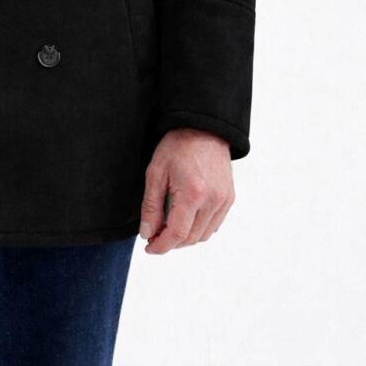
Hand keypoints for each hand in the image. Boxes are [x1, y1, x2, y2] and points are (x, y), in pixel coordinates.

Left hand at [138, 127, 234, 253]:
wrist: (203, 128)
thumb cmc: (178, 146)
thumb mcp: (156, 173)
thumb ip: (151, 206)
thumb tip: (147, 233)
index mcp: (193, 194)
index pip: (177, 234)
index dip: (161, 246)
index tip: (149, 247)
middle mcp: (212, 201)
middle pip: (191, 238)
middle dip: (171, 243)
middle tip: (154, 236)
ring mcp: (223, 200)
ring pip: (203, 235)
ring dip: (185, 238)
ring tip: (168, 228)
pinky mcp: (229, 198)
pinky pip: (214, 225)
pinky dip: (199, 229)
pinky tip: (186, 219)